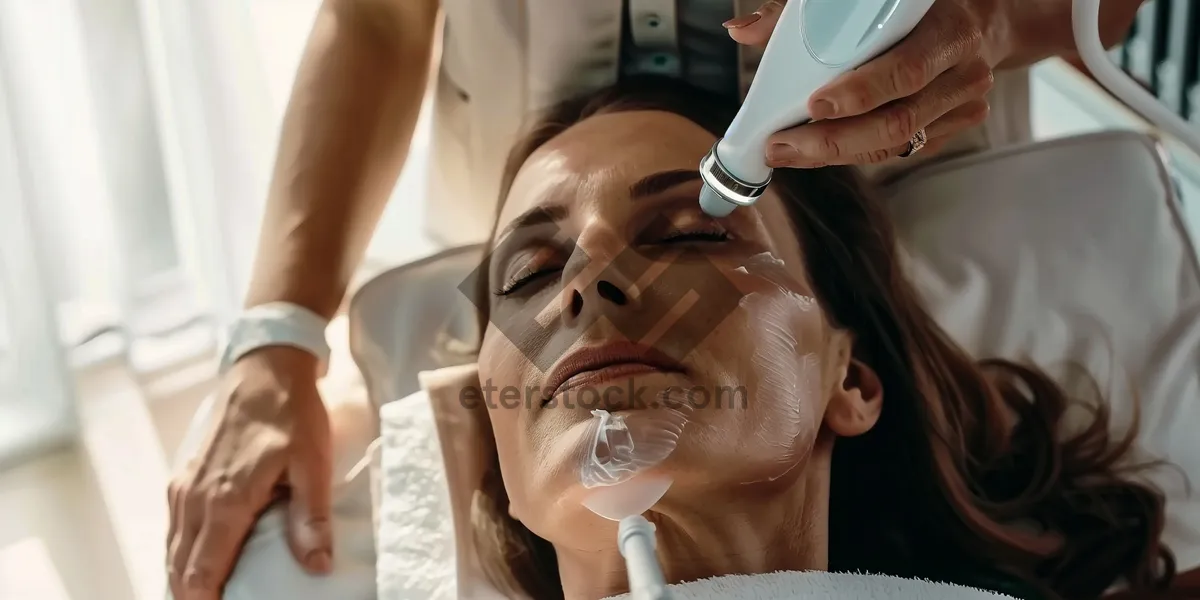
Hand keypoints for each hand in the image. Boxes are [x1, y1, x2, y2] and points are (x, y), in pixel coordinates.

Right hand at [167, 346, 331, 599]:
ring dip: (183, 578)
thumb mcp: (314, 464)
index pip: (202, 571)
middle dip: (192, 596)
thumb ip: (312, 517)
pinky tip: (195, 566)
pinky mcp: (183, 476)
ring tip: (204, 597)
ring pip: (172, 549)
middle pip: (180, 568)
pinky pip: (174, 529)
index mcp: (225, 501)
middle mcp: (194, 498)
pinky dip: (180, 554)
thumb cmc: (292, 413)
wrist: (265, 367)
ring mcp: (183, 486)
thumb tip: (318, 565)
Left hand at [726, 0, 999, 167]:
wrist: (985, 17)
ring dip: (836, 154)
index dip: (861, 92)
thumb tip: (741, 31)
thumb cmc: (914, 3)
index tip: (814, 104)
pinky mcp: (956, 127)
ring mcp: (963, 104)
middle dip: (832, 141)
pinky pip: (902, 149)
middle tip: (781, 146)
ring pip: (897, 145)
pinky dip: (857, 151)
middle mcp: (963, 70)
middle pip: (897, 122)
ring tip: (788, 152)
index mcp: (948, 28)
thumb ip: (803, 10)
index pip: (907, 70)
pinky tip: (819, 149)